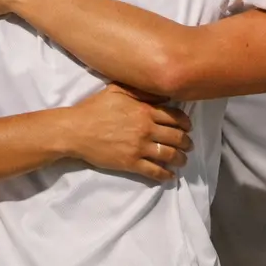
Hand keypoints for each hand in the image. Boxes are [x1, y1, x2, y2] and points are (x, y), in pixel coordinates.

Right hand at [66, 85, 192, 182]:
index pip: (175, 117)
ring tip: (183, 160)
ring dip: (180, 159)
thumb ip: (141, 91)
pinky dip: (165, 175)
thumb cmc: (95, 107)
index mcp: (145, 110)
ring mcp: (139, 147)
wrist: (76, 130)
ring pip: (169, 155)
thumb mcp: (118, 90)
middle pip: (176, 137)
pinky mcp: (130, 163)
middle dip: (186, 142)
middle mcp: (146, 129)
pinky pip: (154, 171)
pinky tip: (170, 176)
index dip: (185, 123)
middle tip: (189, 145)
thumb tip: (162, 93)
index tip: (188, 127)